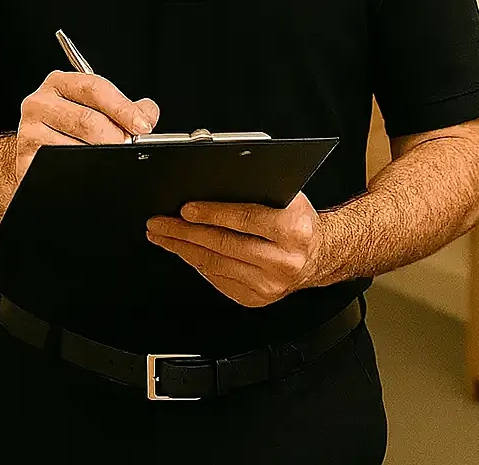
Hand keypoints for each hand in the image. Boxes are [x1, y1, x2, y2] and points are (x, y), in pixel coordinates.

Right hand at [14, 70, 158, 183]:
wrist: (34, 153)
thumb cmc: (68, 128)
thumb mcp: (95, 108)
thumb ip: (126, 108)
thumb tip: (148, 113)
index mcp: (60, 83)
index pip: (95, 88)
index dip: (123, 108)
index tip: (143, 126)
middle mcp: (40, 103)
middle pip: (87, 120)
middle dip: (116, 138)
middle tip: (130, 147)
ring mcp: (29, 131)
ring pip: (75, 147)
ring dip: (101, 158)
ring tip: (112, 161)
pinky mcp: (25, 159)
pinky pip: (62, 167)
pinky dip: (83, 172)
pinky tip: (91, 171)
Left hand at [146, 191, 325, 307]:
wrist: (319, 255)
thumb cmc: (298, 221)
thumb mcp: (287, 197)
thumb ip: (257, 190)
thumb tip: (211, 180)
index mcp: (292, 229)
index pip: (245, 219)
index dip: (212, 213)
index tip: (185, 209)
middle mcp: (282, 260)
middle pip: (223, 245)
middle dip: (185, 233)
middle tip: (159, 223)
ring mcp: (269, 284)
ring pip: (216, 265)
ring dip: (183, 249)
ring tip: (163, 236)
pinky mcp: (257, 299)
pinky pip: (218, 280)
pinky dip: (198, 264)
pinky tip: (184, 251)